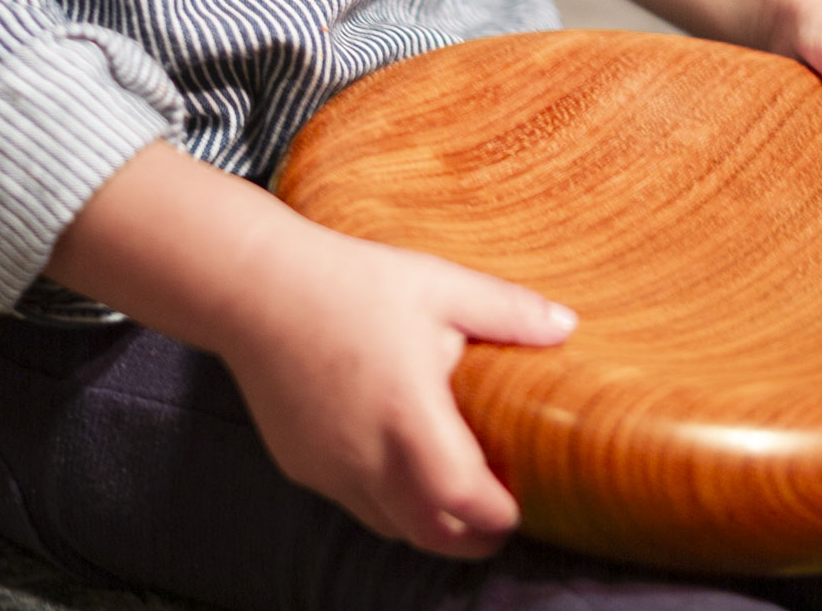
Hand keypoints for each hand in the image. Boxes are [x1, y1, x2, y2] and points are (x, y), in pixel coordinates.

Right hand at [215, 228, 576, 557]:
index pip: (464, 502)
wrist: (254, 287)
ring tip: (454, 493)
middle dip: (470, 538)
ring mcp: (329, 468)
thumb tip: (568, 325)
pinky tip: (396, 460)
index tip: (523, 505)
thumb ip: (508, 311)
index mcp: (409, 419)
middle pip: (430, 535)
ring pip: (388, 524)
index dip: (499, 517)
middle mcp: (366, 459)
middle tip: (499, 519)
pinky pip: (351, 499)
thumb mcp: (439, 286)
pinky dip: (383, 497)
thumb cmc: (349, 283)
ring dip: (426, 521)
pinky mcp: (300, 465)